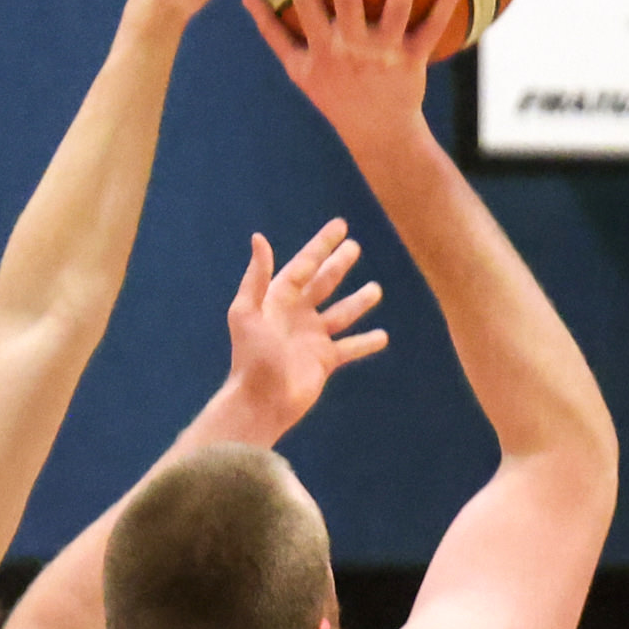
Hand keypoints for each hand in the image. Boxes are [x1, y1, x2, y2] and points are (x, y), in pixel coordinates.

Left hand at [218, 218, 388, 441]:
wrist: (260, 402)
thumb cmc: (251, 358)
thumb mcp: (246, 313)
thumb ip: (256, 276)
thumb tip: (260, 238)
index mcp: (279, 300)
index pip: (304, 265)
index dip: (321, 245)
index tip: (340, 226)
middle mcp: (297, 316)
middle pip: (323, 283)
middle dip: (338, 265)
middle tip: (354, 247)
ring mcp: (312, 339)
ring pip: (341, 314)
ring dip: (357, 302)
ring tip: (375, 289)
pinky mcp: (324, 362)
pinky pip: (350, 348)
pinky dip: (366, 342)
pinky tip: (382, 336)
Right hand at [242, 0, 469, 156]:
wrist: (377, 135)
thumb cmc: (334, 96)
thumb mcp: (298, 70)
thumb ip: (273, 33)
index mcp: (323, 50)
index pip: (304, 4)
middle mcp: (353, 49)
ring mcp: (385, 54)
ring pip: (396, 9)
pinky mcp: (413, 60)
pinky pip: (432, 28)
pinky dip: (446, 3)